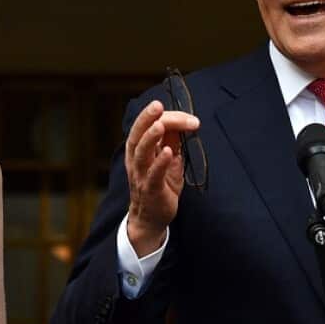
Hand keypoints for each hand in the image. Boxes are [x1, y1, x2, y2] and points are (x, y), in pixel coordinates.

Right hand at [124, 100, 199, 255]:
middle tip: (157, 105)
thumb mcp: (168, 160)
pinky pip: (153, 175)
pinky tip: (168, 152)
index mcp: (139, 150)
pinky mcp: (151, 190)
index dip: (164, 117)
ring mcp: (142, 176)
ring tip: (160, 125)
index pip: (147, 126)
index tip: (187, 117)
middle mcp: (137, 160)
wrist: (152, 218)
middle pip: (137, 135)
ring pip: (141, 153)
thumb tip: (183, 121)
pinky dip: (159, 163)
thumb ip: (172, 141)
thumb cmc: (160, 185)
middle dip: (146, 118)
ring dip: (150, 138)